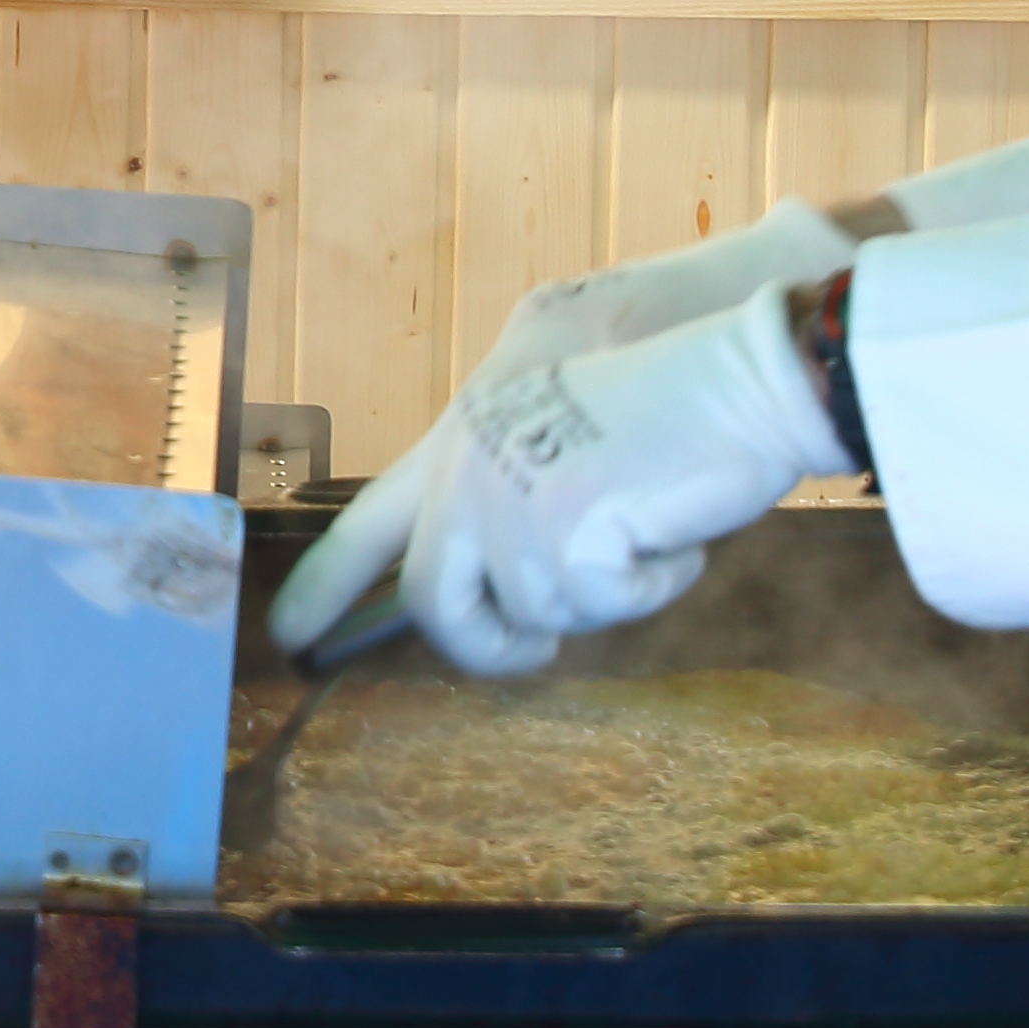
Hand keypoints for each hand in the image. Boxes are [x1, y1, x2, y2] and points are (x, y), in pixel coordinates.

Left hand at [267, 204, 864, 654]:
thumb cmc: (671, 404)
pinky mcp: (564, 541)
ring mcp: (510, 508)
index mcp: (461, 441)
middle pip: (437, 605)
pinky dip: (654, 581)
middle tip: (534, 654)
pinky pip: (606, 606)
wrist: (739, 373)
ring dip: (611, 588)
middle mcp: (467, 474)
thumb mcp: (558, 443)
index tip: (288, 636)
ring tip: (647, 517)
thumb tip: (496, 591)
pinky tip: (673, 523)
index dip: (324, 587)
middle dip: (489, 649)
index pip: (367, 522)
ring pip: (541, 612)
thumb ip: (507, 500)